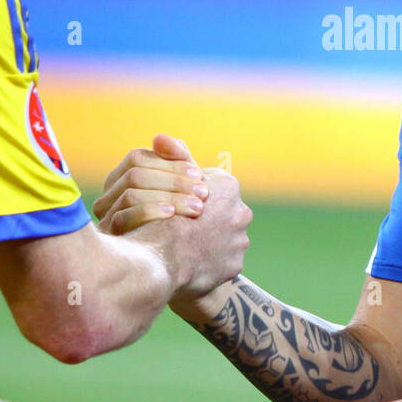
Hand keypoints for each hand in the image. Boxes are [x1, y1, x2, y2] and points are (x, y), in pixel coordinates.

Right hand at [94, 135, 209, 228]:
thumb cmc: (180, 222)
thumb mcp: (182, 190)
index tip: (199, 174)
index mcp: (121, 180)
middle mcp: (108, 196)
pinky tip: (173, 217)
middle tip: (204, 192)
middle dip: (173, 181)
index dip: (170, 163)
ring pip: (131, 194)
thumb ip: (177, 162)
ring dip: (168, 197)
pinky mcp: (109, 238)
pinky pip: (123, 217)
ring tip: (198, 207)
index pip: (138, 158)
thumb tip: (159, 137)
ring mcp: (105, 217)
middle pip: (135, 175)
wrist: (174, 265)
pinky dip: (150, 212)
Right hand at [127, 166, 250, 300]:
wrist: (161, 262)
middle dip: (206, 217)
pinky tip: (192, 262)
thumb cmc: (159, 217)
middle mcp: (242, 212)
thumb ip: (172, 160)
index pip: (213, 185)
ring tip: (186, 246)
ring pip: (225, 237)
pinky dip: (211, 261)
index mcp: (228, 187)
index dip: (192, 192)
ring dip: (210, 240)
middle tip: (184, 226)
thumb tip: (161, 137)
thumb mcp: (165, 181)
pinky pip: (223, 261)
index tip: (179, 203)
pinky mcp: (235, 265)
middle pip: (222, 212)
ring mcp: (240, 241)